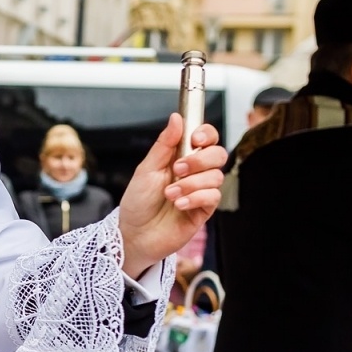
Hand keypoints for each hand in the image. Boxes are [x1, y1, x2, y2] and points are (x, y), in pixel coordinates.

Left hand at [116, 115, 226, 278]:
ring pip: (216, 176)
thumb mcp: (146, 169)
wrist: (134, 234)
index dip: (206, 134)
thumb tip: (177, 117)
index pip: (206, 138)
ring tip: (169, 194)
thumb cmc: (138, 203)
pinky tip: (178, 205)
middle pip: (218, 154)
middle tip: (177, 169)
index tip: (195, 139)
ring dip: (191, 184)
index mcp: (181, 157)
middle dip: (200, 160)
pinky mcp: (204, 210)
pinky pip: (213, 197)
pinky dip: (195, 198)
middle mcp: (194, 173)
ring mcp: (201, 191)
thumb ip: (164, 144)